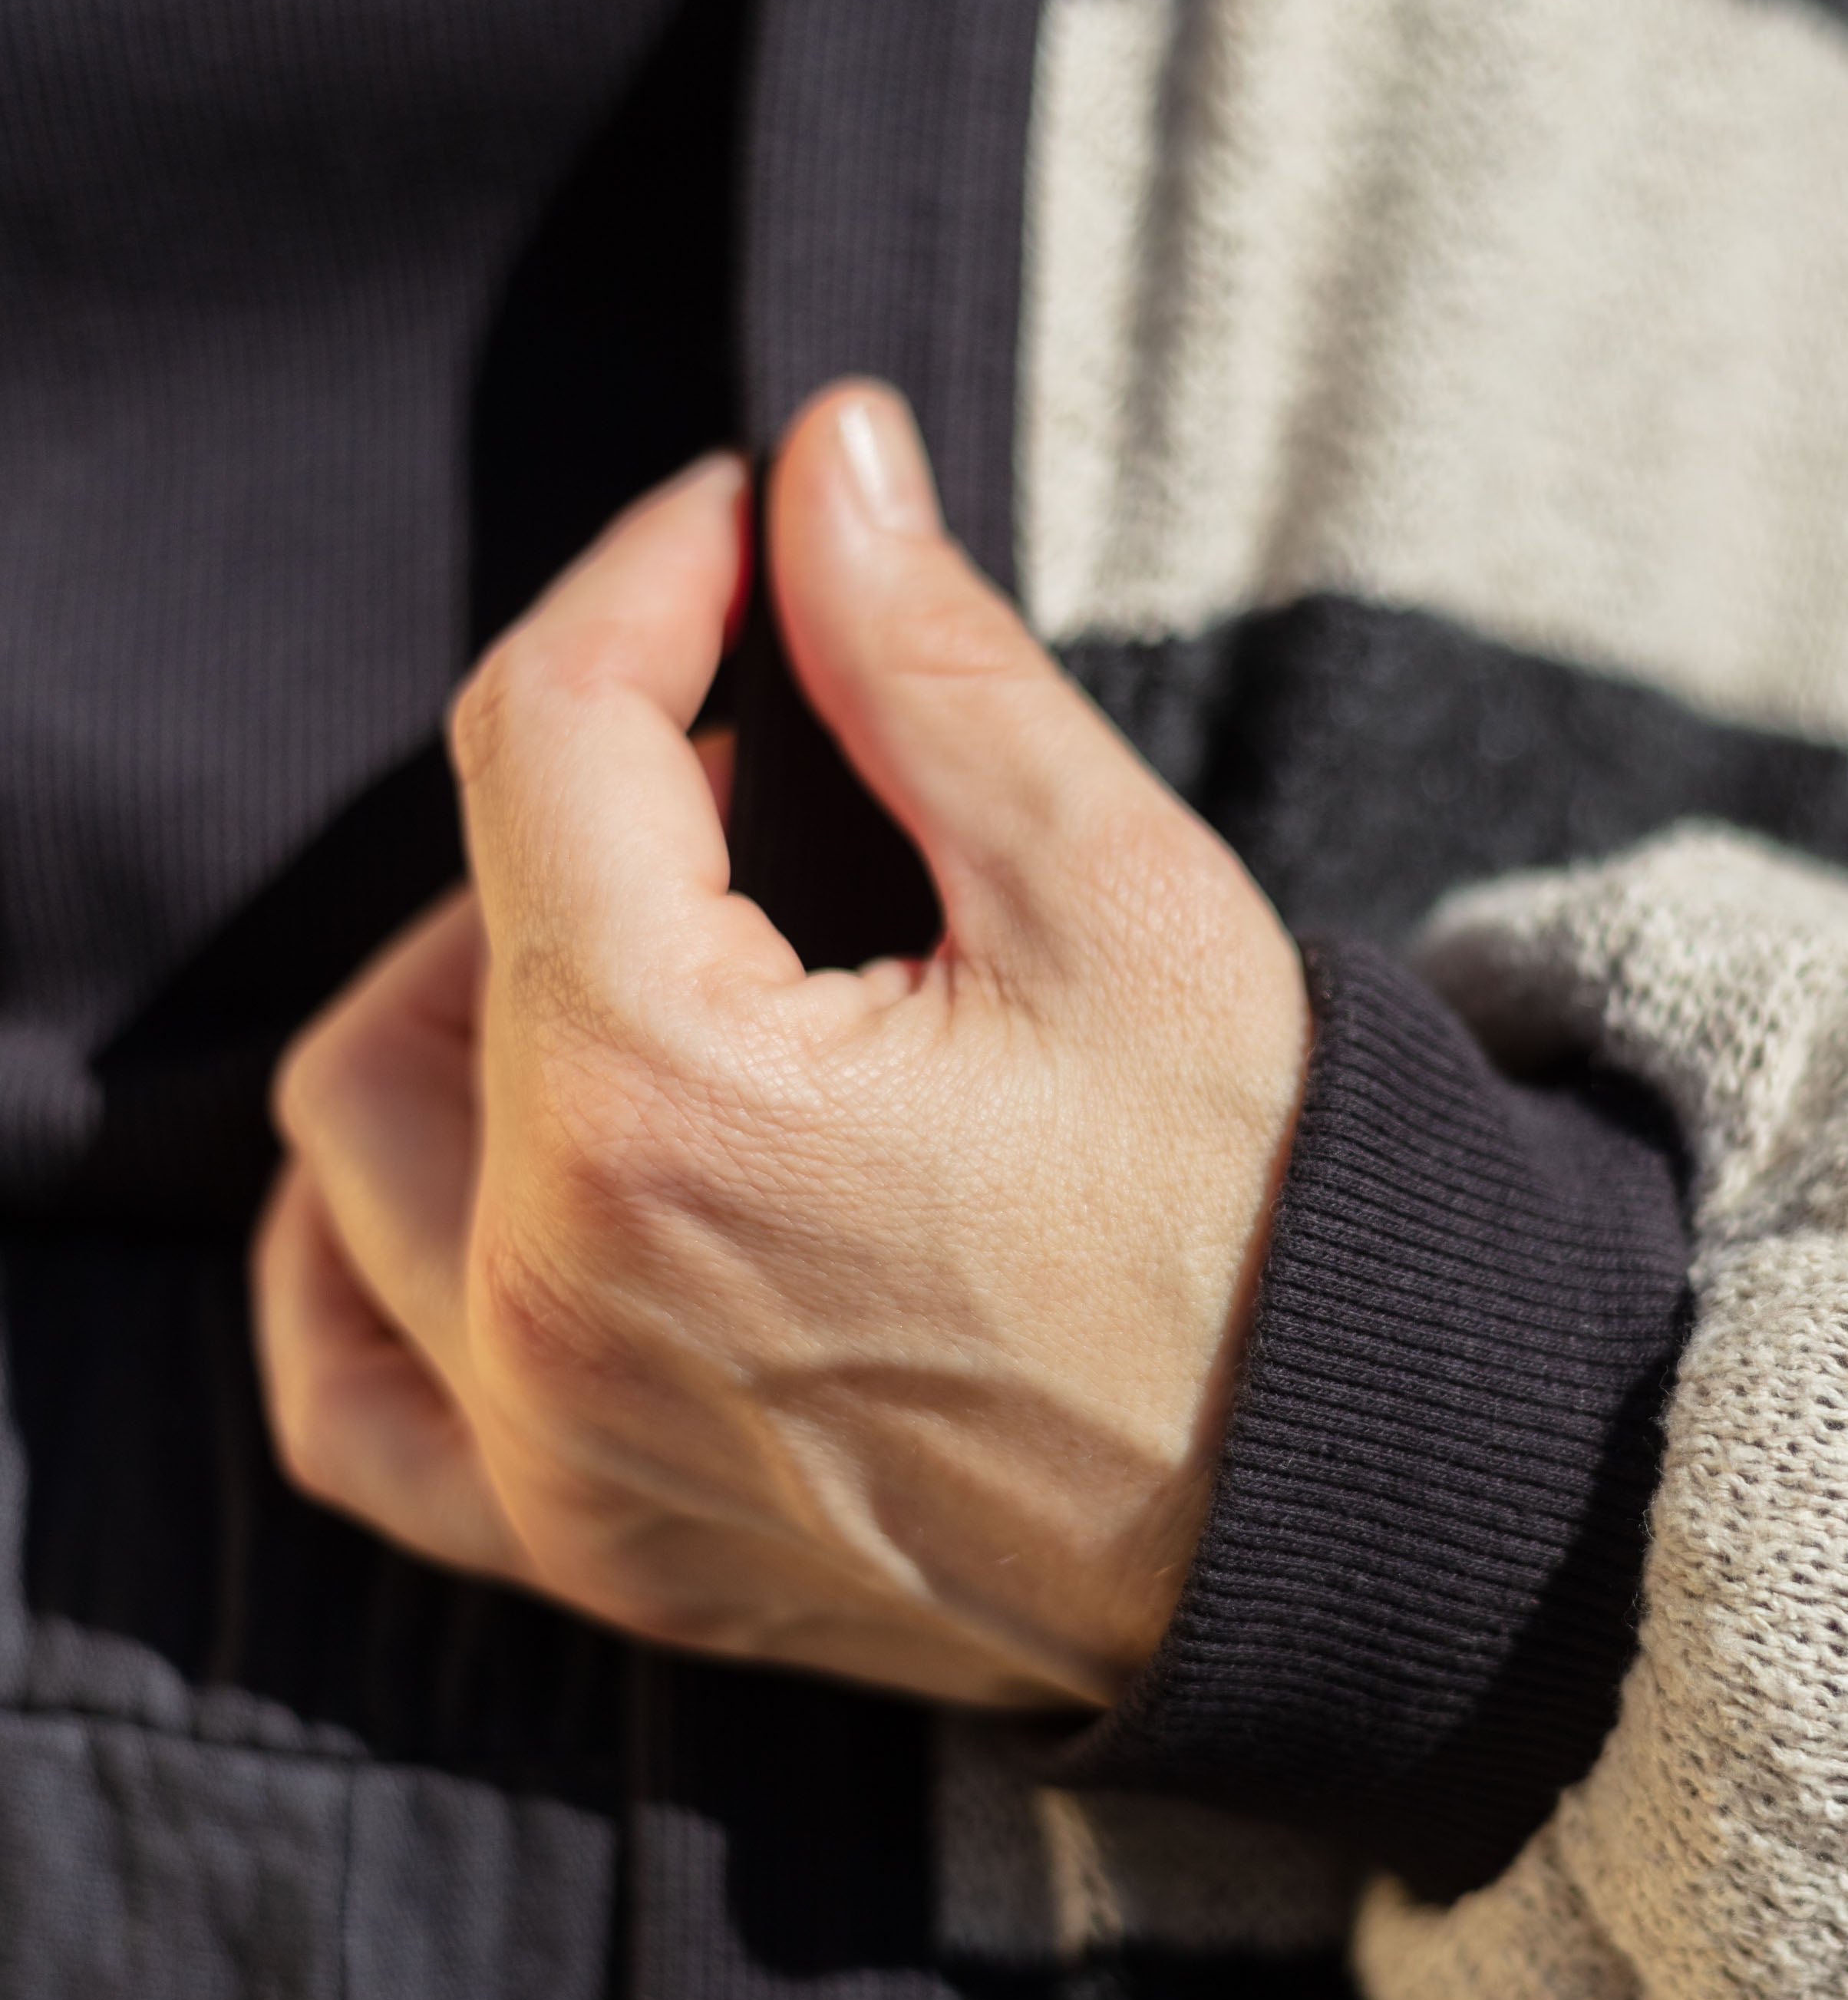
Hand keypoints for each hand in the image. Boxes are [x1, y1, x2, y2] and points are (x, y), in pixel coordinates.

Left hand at [250, 385, 1309, 1713]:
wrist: (1345, 1516)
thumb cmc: (1262, 1215)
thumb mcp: (1114, 899)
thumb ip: (923, 666)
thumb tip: (826, 453)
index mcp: (664, 1102)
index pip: (549, 742)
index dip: (648, 582)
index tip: (745, 529)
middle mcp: (554, 1291)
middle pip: (430, 940)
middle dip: (571, 799)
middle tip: (742, 769)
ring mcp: (553, 1447)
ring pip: (350, 1155)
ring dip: (452, 1007)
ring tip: (631, 958)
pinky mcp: (593, 1546)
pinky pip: (354, 1406)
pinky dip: (362, 1266)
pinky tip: (451, 1183)